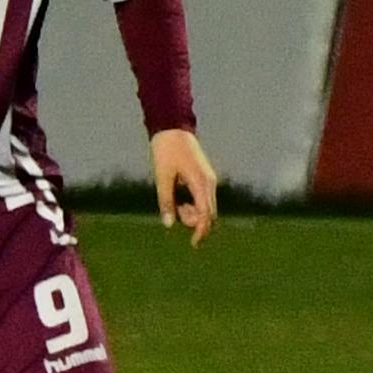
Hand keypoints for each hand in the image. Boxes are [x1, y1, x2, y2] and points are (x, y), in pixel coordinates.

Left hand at [149, 126, 218, 244]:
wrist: (173, 128)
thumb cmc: (166, 151)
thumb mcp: (162, 177)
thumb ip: (166, 201)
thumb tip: (168, 224)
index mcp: (201, 183)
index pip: (206, 214)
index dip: (201, 231)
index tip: (193, 244)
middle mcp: (210, 183)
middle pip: (210, 213)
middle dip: (194, 221)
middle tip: (174, 212)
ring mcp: (209, 180)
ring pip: (207, 206)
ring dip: (193, 211)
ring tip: (174, 199)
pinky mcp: (205, 177)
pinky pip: (203, 198)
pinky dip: (193, 203)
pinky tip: (179, 195)